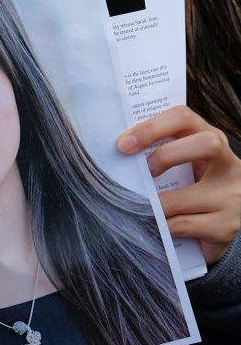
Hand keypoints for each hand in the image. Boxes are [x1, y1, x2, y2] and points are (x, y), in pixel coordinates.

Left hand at [118, 105, 240, 262]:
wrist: (221, 222)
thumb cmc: (190, 187)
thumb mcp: (181, 165)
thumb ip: (159, 154)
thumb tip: (116, 157)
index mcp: (210, 140)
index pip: (184, 118)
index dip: (152, 127)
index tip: (124, 145)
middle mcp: (229, 164)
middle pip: (206, 144)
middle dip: (167, 155)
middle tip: (145, 172)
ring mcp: (231, 196)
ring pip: (184, 197)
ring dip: (154, 204)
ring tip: (139, 207)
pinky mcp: (227, 226)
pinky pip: (183, 225)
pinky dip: (162, 226)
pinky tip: (157, 226)